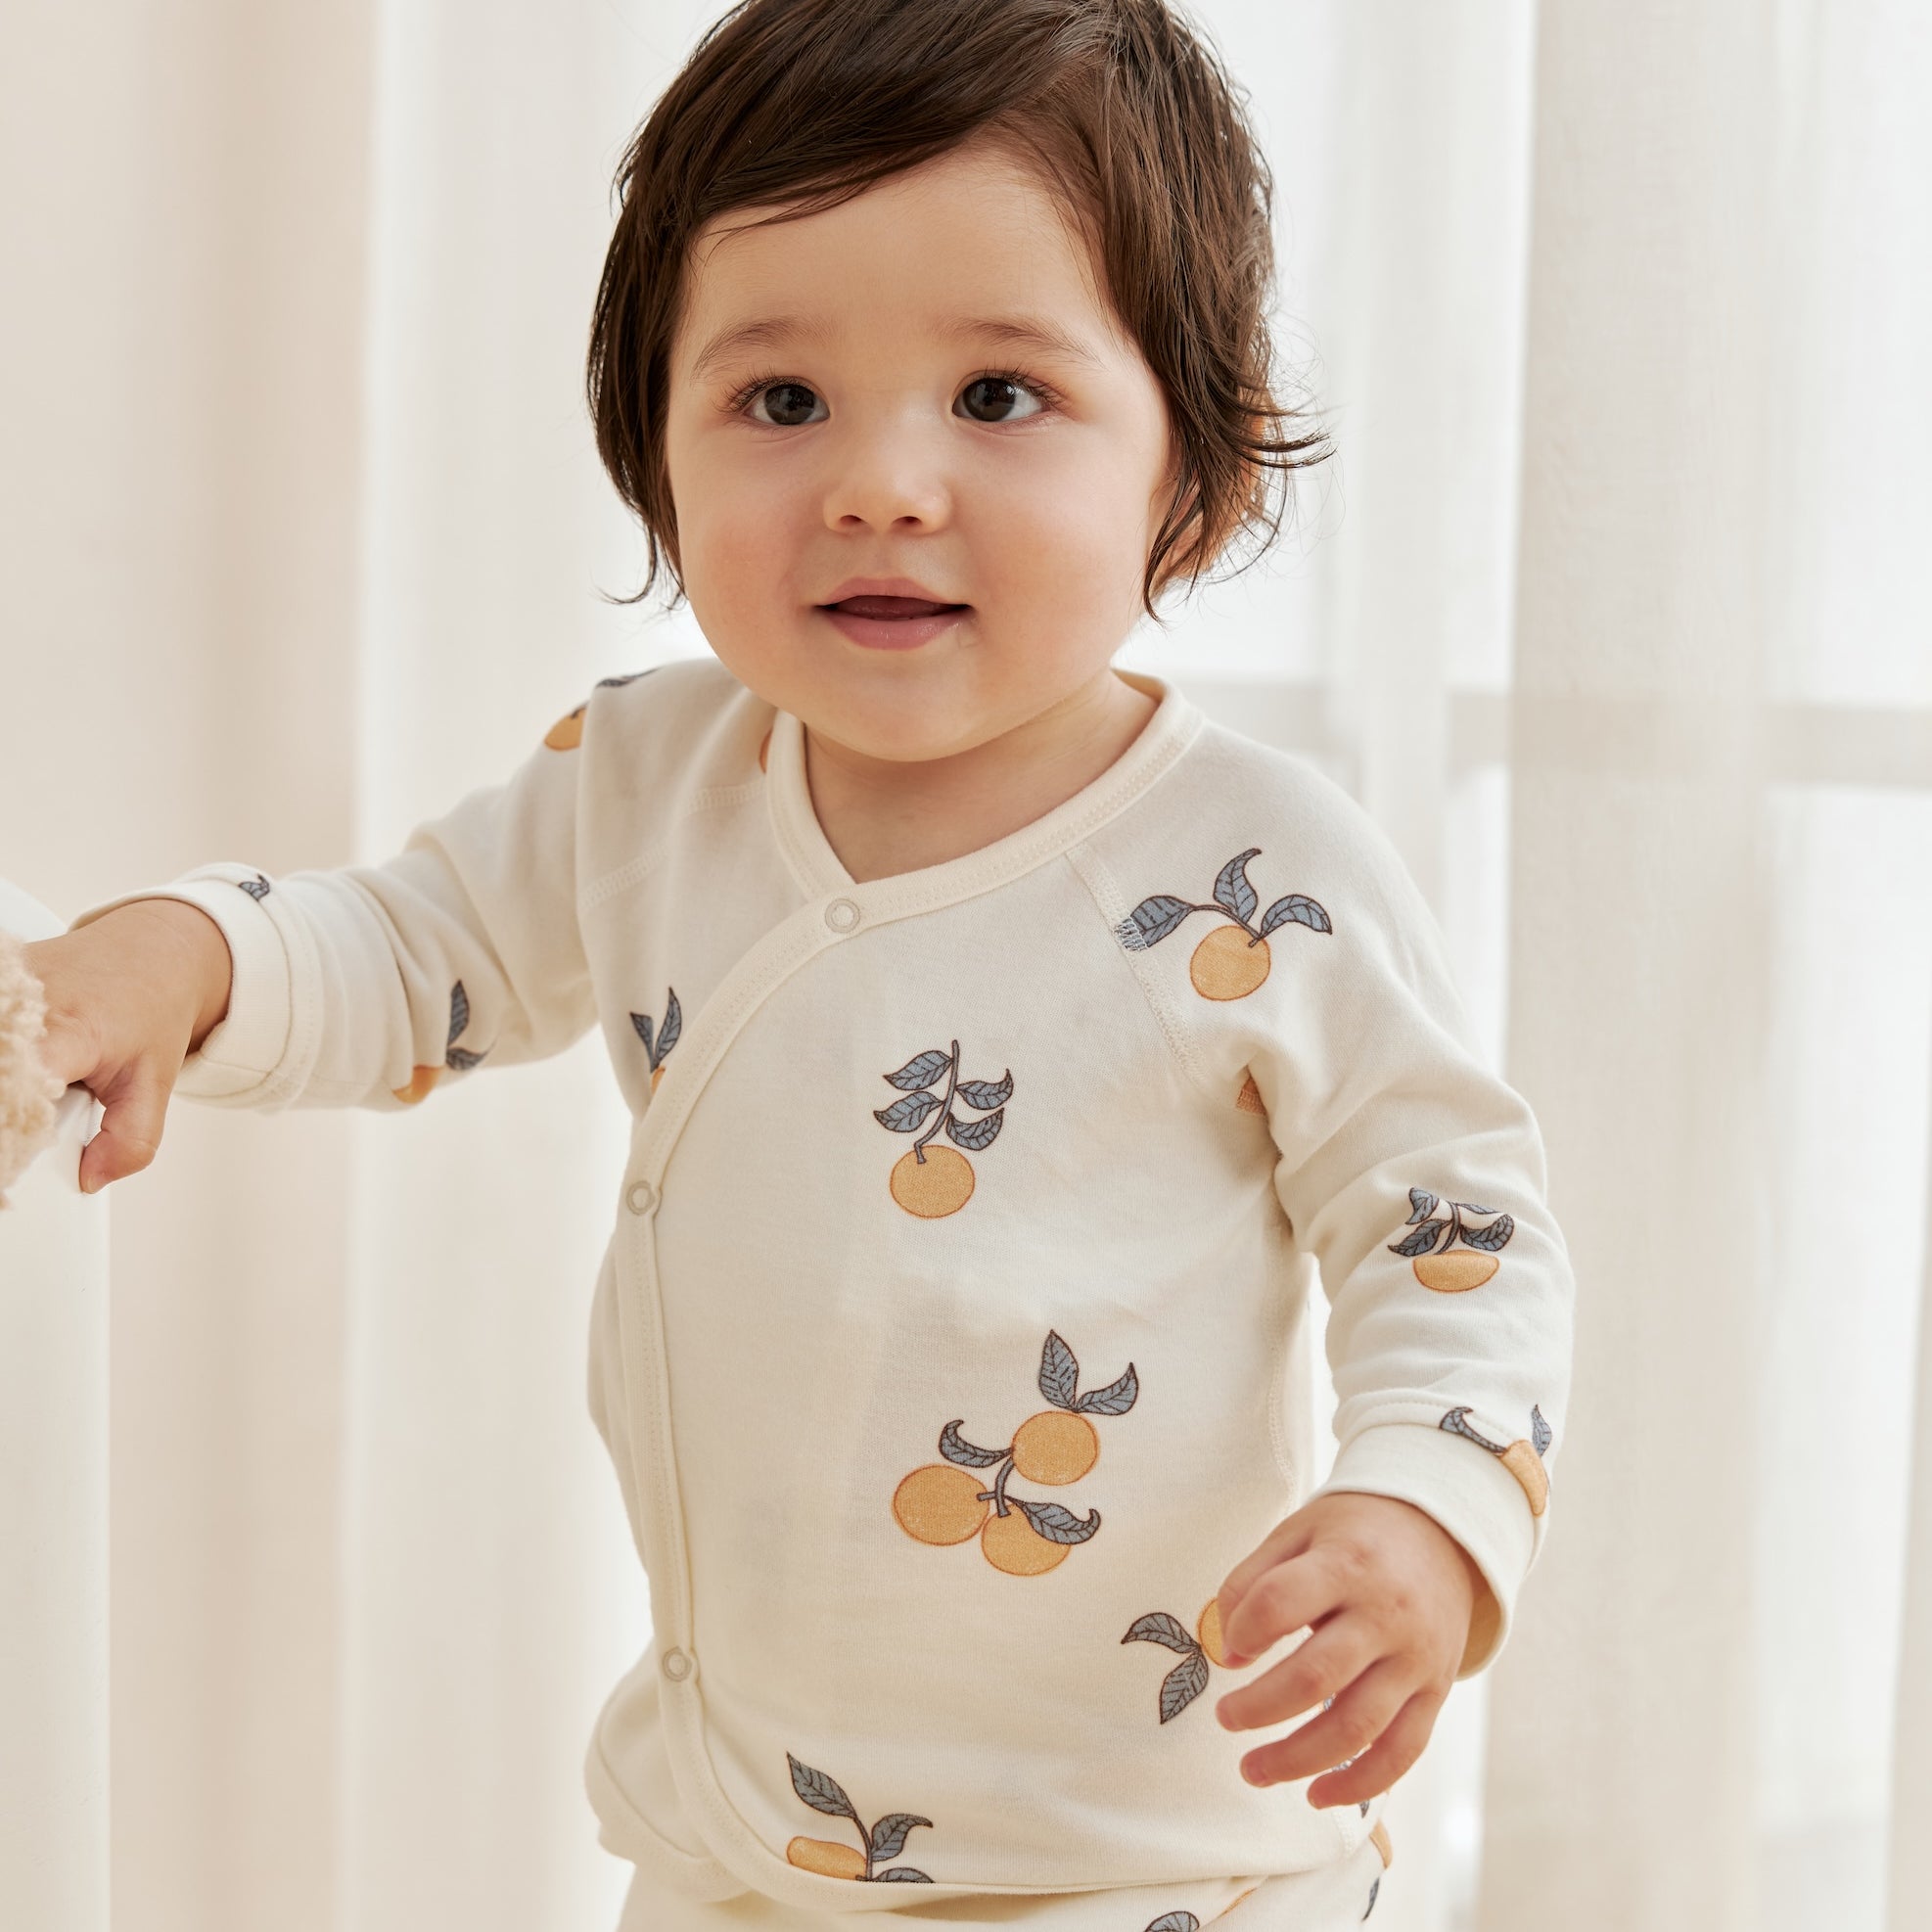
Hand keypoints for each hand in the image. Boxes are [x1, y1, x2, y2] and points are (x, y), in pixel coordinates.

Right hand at [24, 900, 233, 1193]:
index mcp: (71, 1032)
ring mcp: (2, 986)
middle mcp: (25, 1004)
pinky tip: (13, 1064)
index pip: (16, 1083)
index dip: (8, 1121)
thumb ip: (131, 1139)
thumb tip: (92, 1178)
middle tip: (22, 1125)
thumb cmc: (150, 1014)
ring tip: (22, 1091)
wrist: (150, 954)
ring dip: (3, 1078)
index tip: (13, 1150)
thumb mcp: (155, 1083)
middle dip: (5, 1107)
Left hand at [1211, 1491, 1480, 1805]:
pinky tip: (1316, 1794)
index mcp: (1346, 1564)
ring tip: (1252, 1770)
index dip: (1243, 1630)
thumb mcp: (1299, 1531)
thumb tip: (1228, 1650)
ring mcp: (1416, 1659)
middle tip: (1225, 1719)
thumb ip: (1253, 1580)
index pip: (1280, 1602)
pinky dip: (1359, 1784)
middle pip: (1316, 1677)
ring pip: (1357, 1727)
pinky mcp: (1435, 1692)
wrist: (1445, 1534)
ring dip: (1297, 1760)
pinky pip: (1402, 1752)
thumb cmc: (1355, 1534)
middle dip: (1259, 1708)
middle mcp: (1386, 1614)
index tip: (1228, 1648)